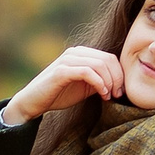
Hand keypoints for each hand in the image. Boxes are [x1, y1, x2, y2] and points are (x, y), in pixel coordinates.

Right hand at [3, 46, 125, 123]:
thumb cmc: (59, 94)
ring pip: (99, 64)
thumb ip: (99, 80)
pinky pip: (87, 72)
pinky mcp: (61, 71)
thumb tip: (120, 83)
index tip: (120, 92)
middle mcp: (75, 52)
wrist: (33, 102)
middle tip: (117, 95)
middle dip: (117, 79)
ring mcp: (67, 60)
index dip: (119, 74)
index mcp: (81, 54)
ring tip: (108, 96)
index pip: (109, 58)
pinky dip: (99, 83)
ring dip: (109, 82)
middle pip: (107, 59)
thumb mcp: (85, 86)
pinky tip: (102, 94)